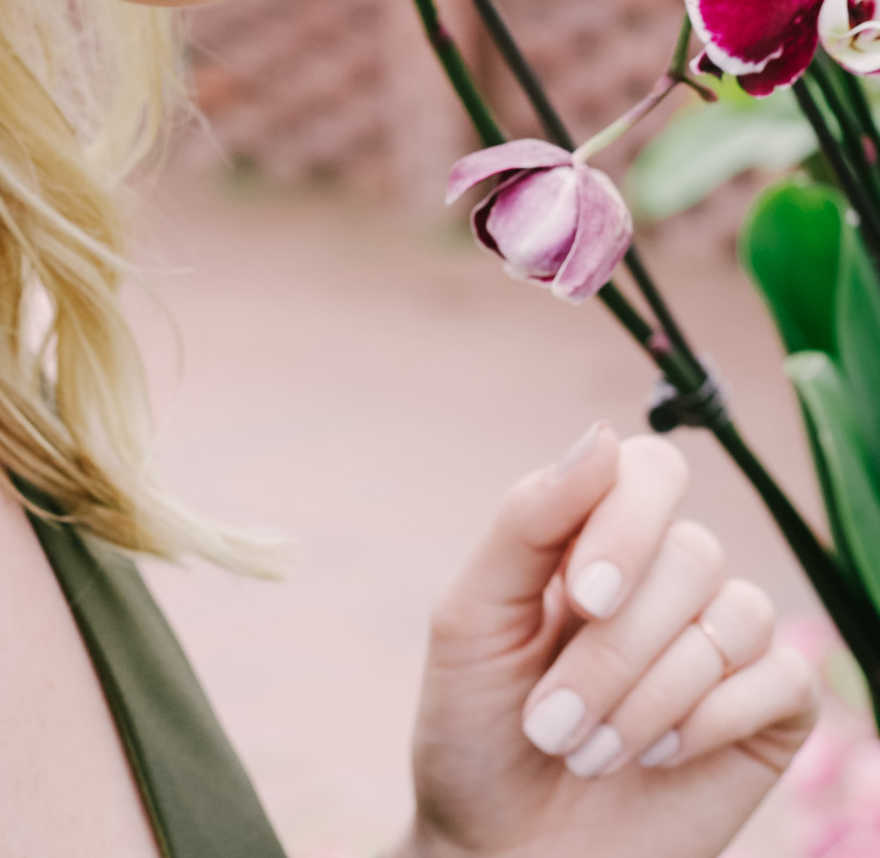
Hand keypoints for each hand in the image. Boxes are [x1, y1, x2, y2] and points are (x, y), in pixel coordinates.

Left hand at [391, 424, 817, 857]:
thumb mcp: (472, 618)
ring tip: (587, 753)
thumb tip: (604, 435)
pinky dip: (710, 721)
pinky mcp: (765, 711)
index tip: (582, 600)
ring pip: (735, 616)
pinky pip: (779, 677)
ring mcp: (719, 640)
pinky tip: (657, 757)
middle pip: (689, 553)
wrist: (497, 853)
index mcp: (595, 536)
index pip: (651, 469)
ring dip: (647, 698)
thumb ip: (529, 519)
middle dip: (615, 650)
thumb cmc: (475, 730)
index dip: (627, 524)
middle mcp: (666, 576)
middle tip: (551, 722)